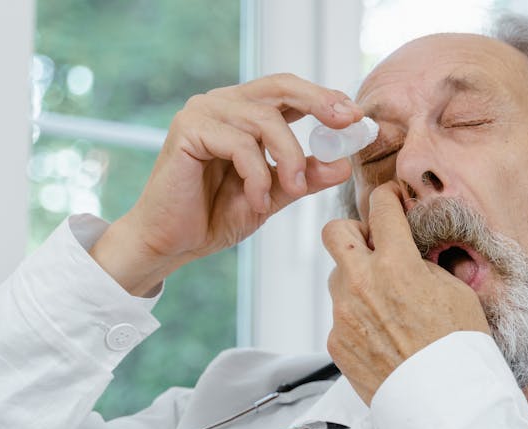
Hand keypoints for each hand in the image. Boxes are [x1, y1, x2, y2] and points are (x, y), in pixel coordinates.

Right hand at [89, 73, 361, 295]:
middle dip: (320, 103)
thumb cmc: (214, 216)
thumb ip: (305, 177)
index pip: (289, 91)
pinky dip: (257, 175)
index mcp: (243, 112)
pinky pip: (240, 144)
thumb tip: (343, 162)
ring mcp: (203, 112)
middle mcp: (222, 103)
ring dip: (288, 158)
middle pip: (280, 86)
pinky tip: (256, 201)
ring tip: (292, 190)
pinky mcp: (188, 129)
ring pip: (265, 119)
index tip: (357, 118)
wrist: (170, 243)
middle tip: (346, 125)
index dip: (325, 98)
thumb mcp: (274, 195)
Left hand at [322, 182, 490, 403]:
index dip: (386, 198)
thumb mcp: (457, 293)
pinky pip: (340, 317)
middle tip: (373, 246)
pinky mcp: (336, 342)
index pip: (381, 210)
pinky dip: (357, 319)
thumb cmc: (459, 349)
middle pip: (335, 232)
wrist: (445, 400)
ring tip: (386, 305)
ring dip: (356, 281)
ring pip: (337, 278)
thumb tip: (412, 257)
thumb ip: (425, 266)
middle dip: (352, 232)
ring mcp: (344, 314)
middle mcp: (362, 284)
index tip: (389, 200)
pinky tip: (382, 336)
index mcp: (396, 265)